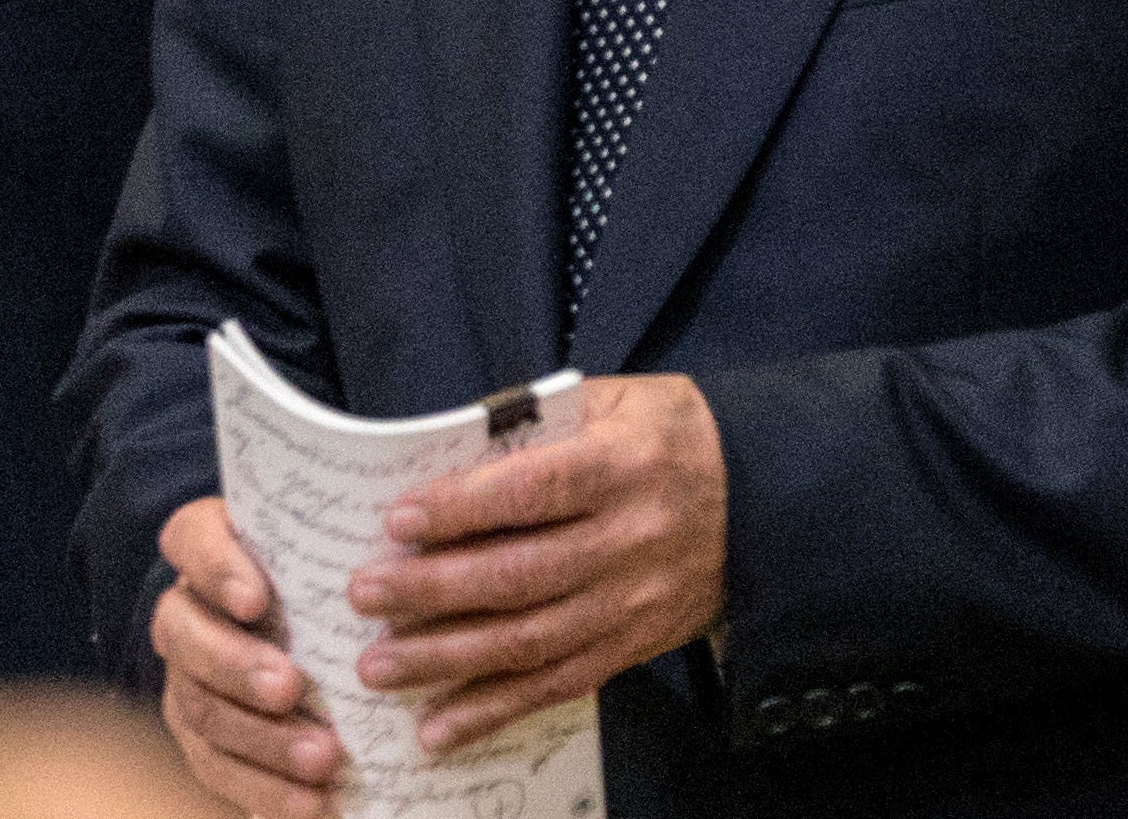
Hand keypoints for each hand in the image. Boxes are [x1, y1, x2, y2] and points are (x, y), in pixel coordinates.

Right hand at [151, 496, 341, 817]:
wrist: (304, 638)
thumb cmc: (327, 577)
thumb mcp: (333, 548)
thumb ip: (353, 544)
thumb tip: (413, 538)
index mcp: (210, 547)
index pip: (190, 541)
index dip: (215, 569)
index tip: (255, 600)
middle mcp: (187, 611)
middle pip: (184, 633)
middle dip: (235, 665)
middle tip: (287, 688)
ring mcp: (187, 678)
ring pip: (200, 707)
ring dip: (261, 739)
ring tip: (321, 759)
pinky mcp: (201, 737)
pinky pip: (219, 767)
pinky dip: (265, 790)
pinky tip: (312, 804)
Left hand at [344, 372, 725, 751]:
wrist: (763, 501)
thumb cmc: (669, 437)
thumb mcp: (617, 400)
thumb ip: (539, 422)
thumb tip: (448, 450)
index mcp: (623, 465)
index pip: (535, 490)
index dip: (465, 507)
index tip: (399, 519)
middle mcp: (630, 540)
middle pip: (522, 575)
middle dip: (434, 590)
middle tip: (363, 594)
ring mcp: (632, 603)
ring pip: (532, 641)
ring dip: (448, 659)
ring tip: (379, 666)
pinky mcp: (632, 647)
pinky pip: (558, 687)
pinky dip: (495, 711)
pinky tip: (438, 726)